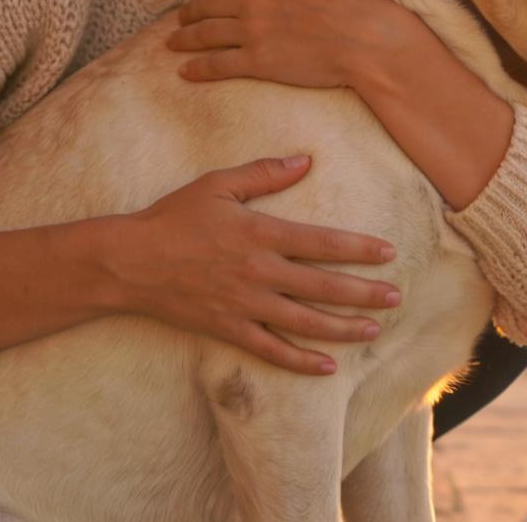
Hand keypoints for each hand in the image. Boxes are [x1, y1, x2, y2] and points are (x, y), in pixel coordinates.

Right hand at [109, 154, 400, 374]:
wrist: (129, 261)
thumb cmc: (173, 217)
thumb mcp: (217, 184)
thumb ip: (264, 173)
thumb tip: (305, 160)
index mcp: (260, 233)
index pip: (321, 242)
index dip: (358, 248)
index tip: (388, 253)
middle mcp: (259, 272)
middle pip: (322, 286)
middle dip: (364, 293)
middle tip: (396, 298)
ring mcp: (245, 304)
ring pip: (305, 322)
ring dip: (342, 328)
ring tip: (372, 330)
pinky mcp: (228, 328)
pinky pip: (271, 350)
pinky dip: (300, 361)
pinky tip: (327, 367)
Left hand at [166, 0, 413, 88]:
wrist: (370, 39)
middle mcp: (254, 0)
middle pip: (210, 3)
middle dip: (192, 10)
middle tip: (180, 17)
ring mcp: (253, 32)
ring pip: (207, 32)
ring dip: (185, 37)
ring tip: (172, 42)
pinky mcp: (258, 63)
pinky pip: (218, 64)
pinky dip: (197, 68)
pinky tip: (184, 72)